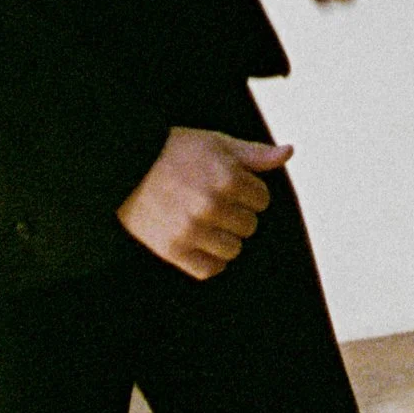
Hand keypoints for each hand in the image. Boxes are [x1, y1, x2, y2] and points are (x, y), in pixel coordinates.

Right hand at [119, 127, 292, 278]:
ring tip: (207, 222)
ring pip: (233, 249)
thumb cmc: (175, 152)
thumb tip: (288, 152)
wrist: (125, 168)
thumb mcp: (216, 143)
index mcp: (226, 177)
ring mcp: (191, 230)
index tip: (230, 186)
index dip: (249, 192)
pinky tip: (201, 243)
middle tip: (214, 202)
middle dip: (237, 214)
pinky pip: (209, 269)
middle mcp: (210, 205)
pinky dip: (210, 260)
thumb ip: (255, 153)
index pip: (262, 199)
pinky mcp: (173, 250)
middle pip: (250, 225)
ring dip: (225, 238)